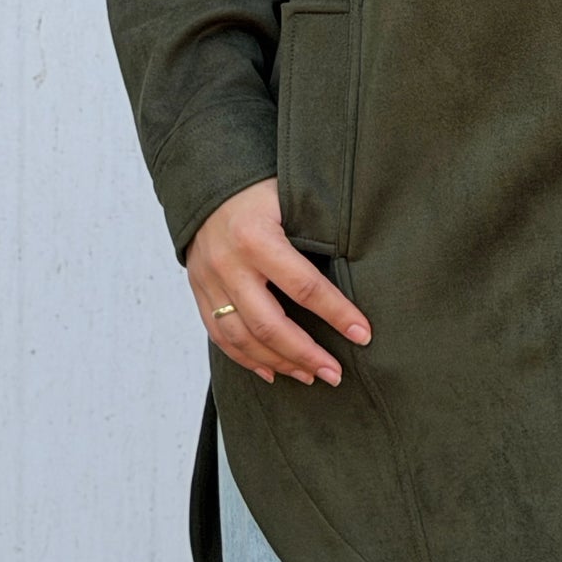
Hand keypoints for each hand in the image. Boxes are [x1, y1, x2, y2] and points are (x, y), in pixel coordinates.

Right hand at [184, 178, 370, 386]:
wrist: (207, 184)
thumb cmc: (260, 191)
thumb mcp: (291, 199)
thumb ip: (316, 231)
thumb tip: (359, 265)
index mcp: (257, 237)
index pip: (304, 285)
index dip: (336, 313)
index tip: (363, 334)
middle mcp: (228, 264)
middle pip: (269, 323)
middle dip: (306, 354)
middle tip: (335, 374)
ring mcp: (209, 281)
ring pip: (242, 338)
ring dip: (279, 363)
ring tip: (310, 376)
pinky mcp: (199, 292)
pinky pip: (220, 336)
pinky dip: (246, 359)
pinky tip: (271, 372)